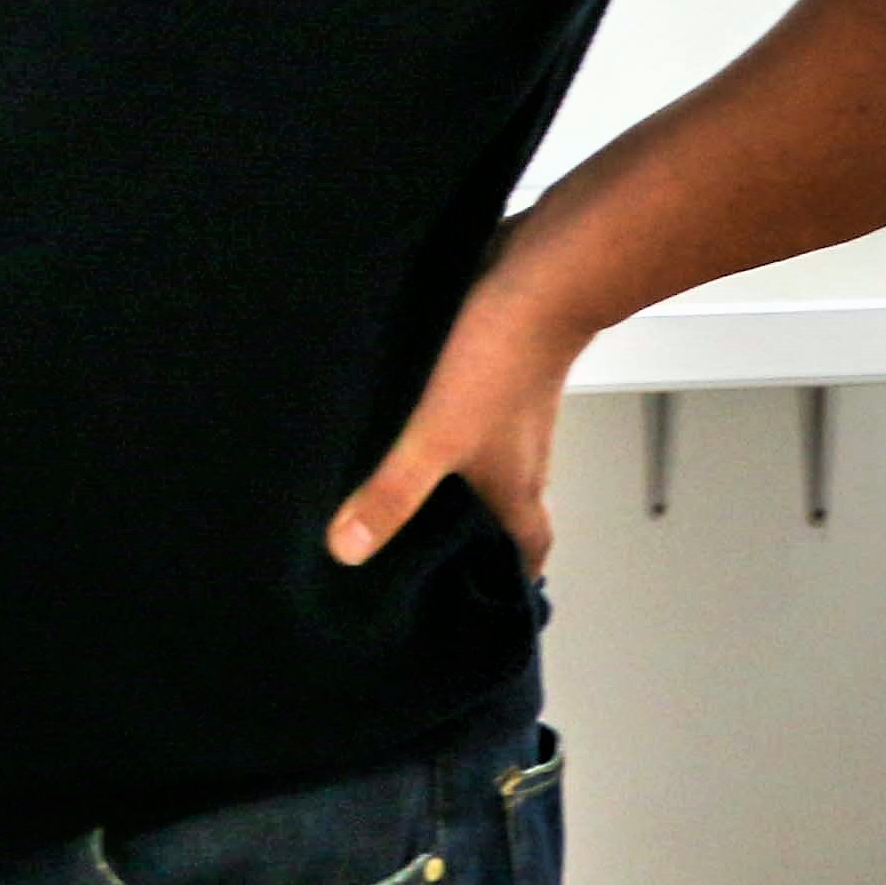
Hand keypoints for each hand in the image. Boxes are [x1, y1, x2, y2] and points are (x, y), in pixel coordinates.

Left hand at [327, 263, 579, 576]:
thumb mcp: (437, 436)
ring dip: (452, 482)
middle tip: (422, 556)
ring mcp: (508, 415)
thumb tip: (347, 550)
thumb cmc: (502, 360)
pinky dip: (442, 431)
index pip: (527, 555)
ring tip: (397, 493)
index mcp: (518, 489)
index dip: (511, 585)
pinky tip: (398, 422)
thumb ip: (394, 492)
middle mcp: (521, 458)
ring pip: (486, 464)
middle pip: (504, 514)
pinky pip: (470, 417)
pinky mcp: (492, 375)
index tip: (483, 608)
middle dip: (470, 539)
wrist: (538, 276)